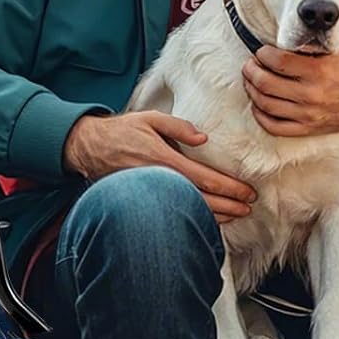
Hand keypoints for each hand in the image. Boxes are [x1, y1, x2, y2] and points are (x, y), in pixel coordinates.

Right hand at [61, 110, 256, 222]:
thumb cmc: (122, 131)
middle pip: (202, 200)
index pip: (204, 177)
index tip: (247, 192)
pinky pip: (175, 214)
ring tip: (238, 214)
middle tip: (249, 207)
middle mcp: (160, 181)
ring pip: (189, 211)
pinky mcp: (145, 202)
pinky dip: (196, 218)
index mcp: (164, 159)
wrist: (89, 149)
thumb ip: (178, 126)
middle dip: (229, 205)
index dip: (229, 187)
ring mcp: (152, 195)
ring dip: (217, 216)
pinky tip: (211, 220)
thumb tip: (203, 138)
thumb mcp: (149, 118)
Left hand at [241, 32, 338, 137]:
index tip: (262, 51)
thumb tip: (309, 4)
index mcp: (320, 69)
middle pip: (265, 83)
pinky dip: (261, 116)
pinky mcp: (309, 128)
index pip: (276, 61)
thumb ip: (327, 23)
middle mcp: (312, 93)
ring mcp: (309, 113)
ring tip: (252, 81)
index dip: (262, 54)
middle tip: (250, 65)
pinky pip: (275, 127)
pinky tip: (259, 104)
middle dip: (251, 72)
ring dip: (252, 91)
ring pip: (266, 104)